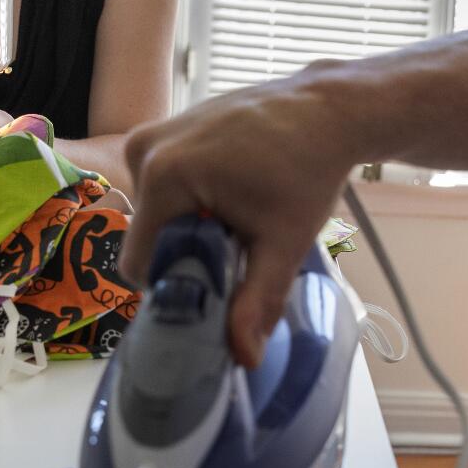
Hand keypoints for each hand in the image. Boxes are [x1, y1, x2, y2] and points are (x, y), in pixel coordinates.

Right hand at [125, 61, 369, 365]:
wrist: (329, 108)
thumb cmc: (308, 169)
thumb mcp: (282, 242)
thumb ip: (256, 302)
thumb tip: (244, 360)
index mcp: (162, 176)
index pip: (139, 261)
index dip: (173, 283)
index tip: (213, 284)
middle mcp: (144, 149)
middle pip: (148, 235)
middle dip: (185, 252)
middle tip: (234, 250)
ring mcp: (153, 133)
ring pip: (156, 210)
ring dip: (189, 225)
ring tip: (237, 218)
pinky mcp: (166, 127)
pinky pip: (164, 183)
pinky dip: (191, 198)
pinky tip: (232, 194)